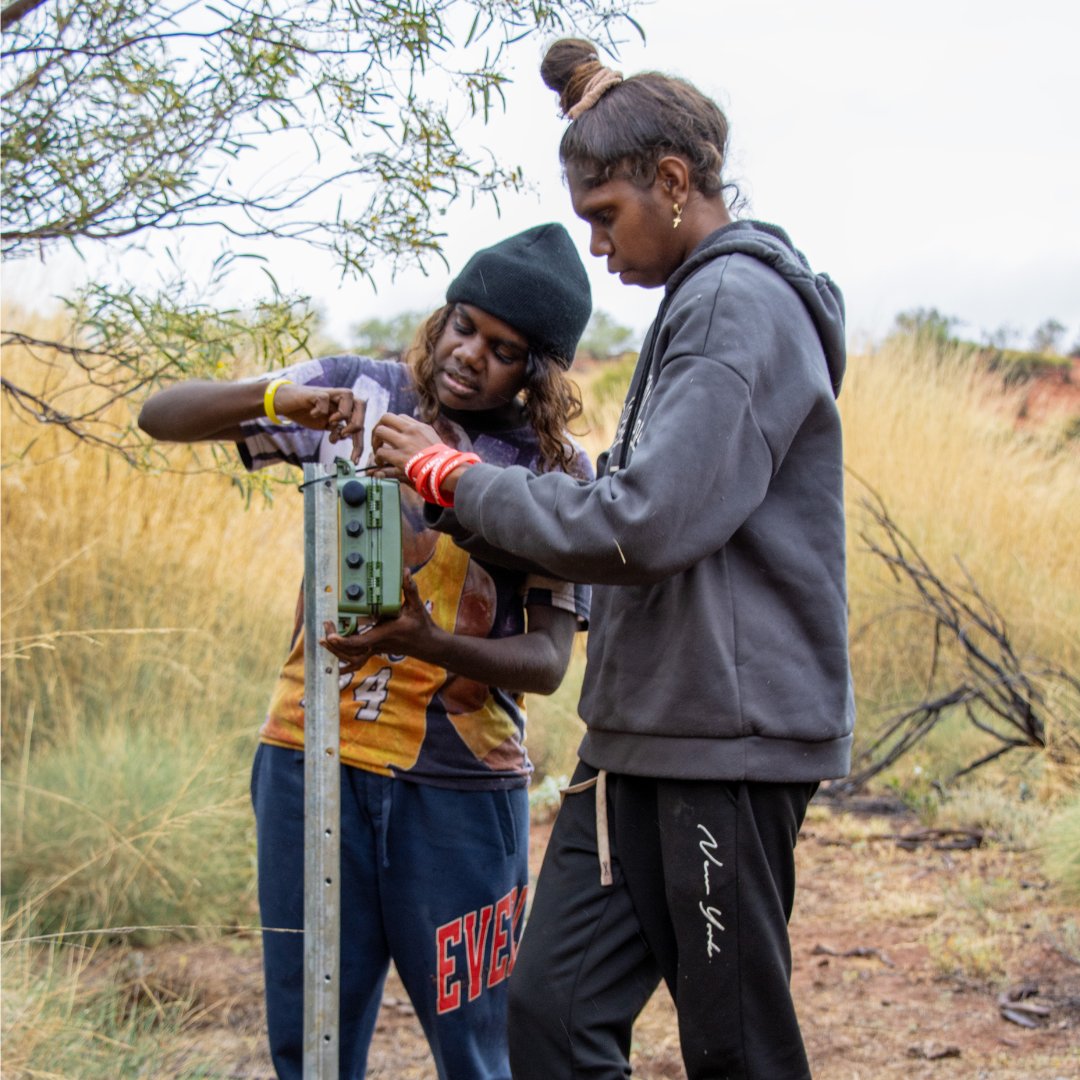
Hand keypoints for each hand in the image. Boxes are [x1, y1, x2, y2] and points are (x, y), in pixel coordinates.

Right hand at [275, 384, 367, 462]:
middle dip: (356, 425)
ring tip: (331, 423)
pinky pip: (324, 399)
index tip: (355, 460)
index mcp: (345, 408)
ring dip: (342, 414)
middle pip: (361, 404)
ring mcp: (329, 394)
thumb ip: (337, 430)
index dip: (359, 443)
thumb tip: (346, 438)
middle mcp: (340, 398)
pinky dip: (319, 411)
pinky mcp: (316, 392)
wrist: (284, 402)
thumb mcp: (325, 425)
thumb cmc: (306, 412)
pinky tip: (312, 414)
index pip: (360, 423)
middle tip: (344, 436)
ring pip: (348, 395)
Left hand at [320, 571, 436, 670]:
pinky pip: (358, 660)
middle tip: (326, 626)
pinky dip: (346, 663)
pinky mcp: (376, 649)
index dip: (344, 641)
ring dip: (337, 651)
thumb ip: (410, 589)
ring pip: (352, 658)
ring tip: (324, 640)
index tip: (330, 636)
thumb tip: (405, 572)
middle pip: (351, 650)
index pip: (361, 641)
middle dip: (335, 642)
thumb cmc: (421, 626)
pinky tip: (336, 664)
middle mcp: (378, 643)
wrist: (428, 645)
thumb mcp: (417, 606)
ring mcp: (376, 649)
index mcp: (385, 633)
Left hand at [371, 414, 442, 478]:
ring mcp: (405, 442)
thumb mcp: (433, 444)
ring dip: (375, 442)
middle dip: (378, 427)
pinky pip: (381, 452)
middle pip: (386, 417)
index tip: (392, 436)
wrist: (447, 472)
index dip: (392, 426)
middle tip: (378, 440)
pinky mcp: (399, 456)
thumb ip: (419, 438)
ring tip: (378, 453)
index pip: (400, 417)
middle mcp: (412, 430)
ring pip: (380, 431)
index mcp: (421, 427)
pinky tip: (381, 465)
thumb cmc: (442, 461)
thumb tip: (405, 440)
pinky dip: (378, 459)